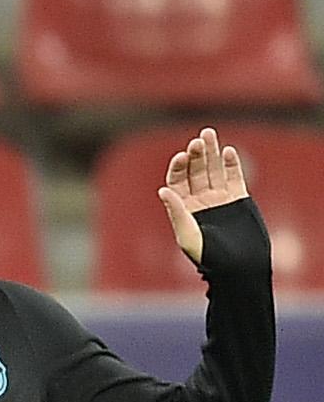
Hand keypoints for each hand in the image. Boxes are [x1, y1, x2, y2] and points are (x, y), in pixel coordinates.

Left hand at [158, 126, 248, 263]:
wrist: (239, 268)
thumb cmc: (209, 257)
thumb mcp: (188, 235)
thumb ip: (177, 212)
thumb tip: (163, 190)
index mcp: (183, 209)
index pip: (177, 182)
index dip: (178, 167)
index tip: (182, 155)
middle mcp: (200, 201)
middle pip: (196, 171)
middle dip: (196, 155)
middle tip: (198, 140)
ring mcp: (220, 199)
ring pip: (214, 170)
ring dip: (212, 152)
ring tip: (209, 134)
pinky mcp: (239, 199)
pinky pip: (235, 177)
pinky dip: (232, 164)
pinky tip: (228, 151)